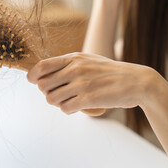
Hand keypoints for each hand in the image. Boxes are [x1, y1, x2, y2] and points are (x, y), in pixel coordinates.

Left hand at [27, 52, 156, 113]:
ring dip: (57, 102)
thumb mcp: (88, 60)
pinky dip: (68, 109)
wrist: (136, 82)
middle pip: (42, 84)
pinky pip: (65, 108)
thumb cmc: (110, 72)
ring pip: (51, 98)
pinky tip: (76, 106)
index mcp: (74, 58)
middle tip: (57, 92)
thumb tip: (44, 72)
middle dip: (46, 91)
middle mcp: (75, 69)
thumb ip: (68, 64)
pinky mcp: (88, 99)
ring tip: (68, 100)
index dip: (32, 75)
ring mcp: (81, 84)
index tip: (32, 81)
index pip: (42, 65)